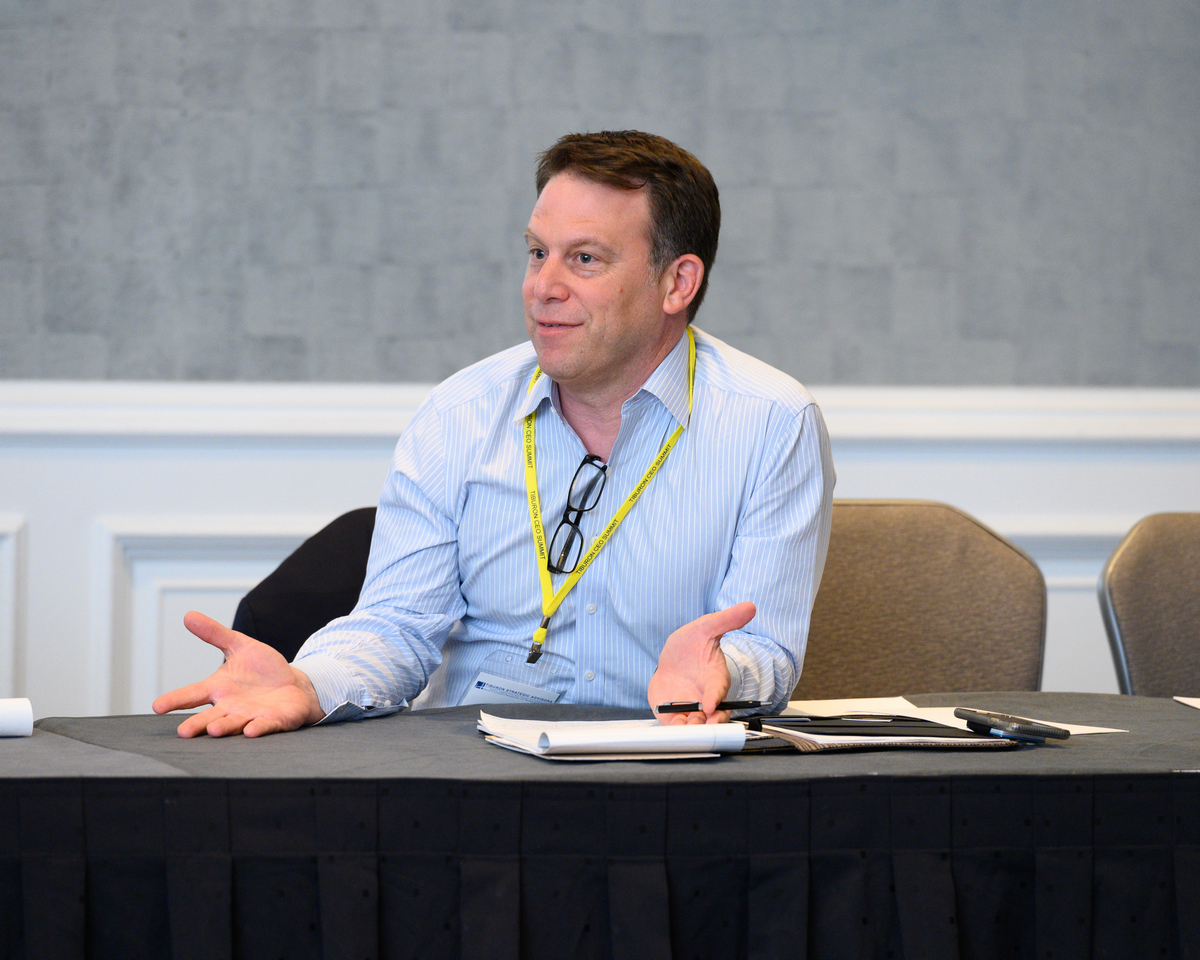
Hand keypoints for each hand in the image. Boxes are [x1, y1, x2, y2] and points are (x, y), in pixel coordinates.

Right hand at [152, 611, 325, 737]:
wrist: (294, 685)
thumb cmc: (263, 669)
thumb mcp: (240, 646)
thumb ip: (215, 633)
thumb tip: (188, 615)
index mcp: (219, 689)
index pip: (192, 694)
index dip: (175, 700)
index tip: (157, 706)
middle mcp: (231, 706)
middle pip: (210, 717)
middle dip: (197, 724)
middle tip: (183, 732)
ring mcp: (251, 716)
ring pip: (234, 724)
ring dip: (224, 728)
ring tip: (213, 730)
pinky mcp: (273, 720)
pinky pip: (264, 725)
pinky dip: (258, 728)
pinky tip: (250, 731)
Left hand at [648, 601, 755, 724]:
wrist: (671, 660)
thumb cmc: (691, 645)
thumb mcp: (706, 627)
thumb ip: (726, 619)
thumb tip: (749, 606)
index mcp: (715, 677)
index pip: (719, 689)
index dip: (715, 697)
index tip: (709, 704)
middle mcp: (705, 697)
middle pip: (714, 716)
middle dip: (710, 723)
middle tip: (702, 724)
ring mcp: (690, 708)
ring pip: (696, 726)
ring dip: (693, 729)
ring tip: (686, 729)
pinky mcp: (674, 715)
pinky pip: (676, 727)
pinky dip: (675, 731)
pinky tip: (672, 730)